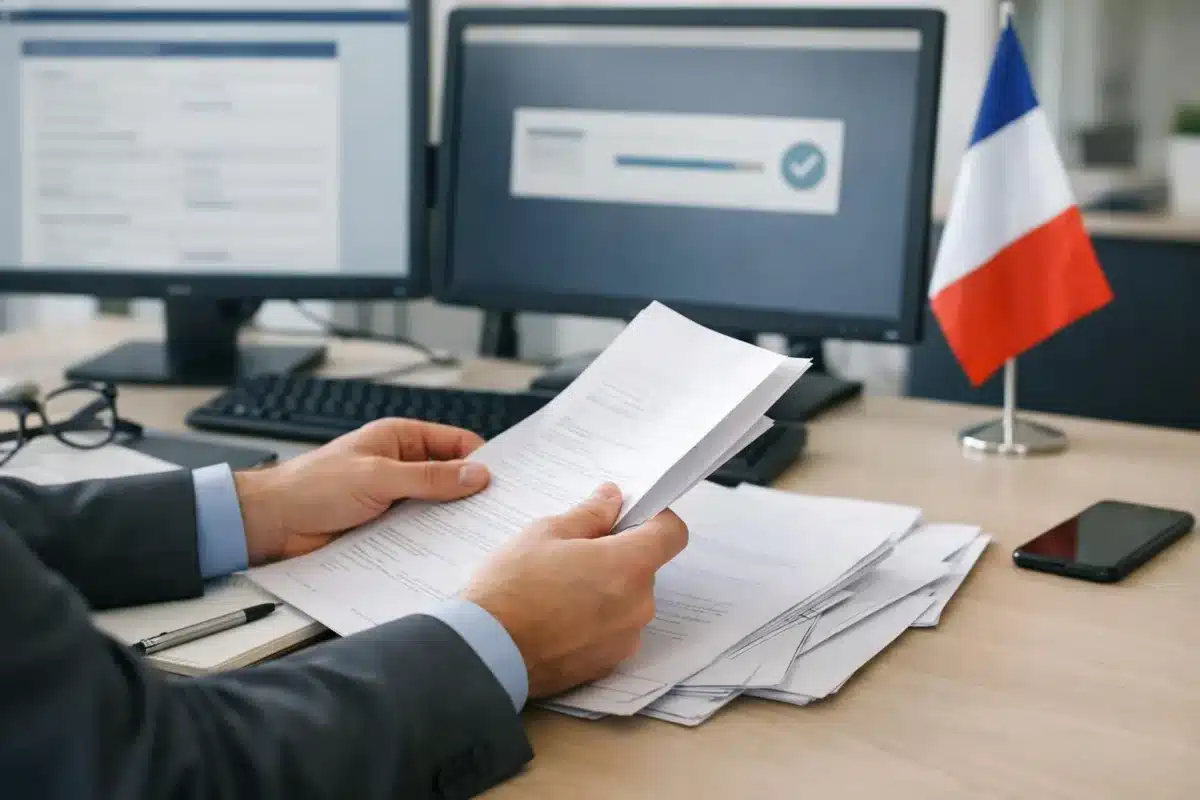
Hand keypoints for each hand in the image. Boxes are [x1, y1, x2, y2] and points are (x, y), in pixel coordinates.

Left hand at [234, 418, 489, 563]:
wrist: (270, 523)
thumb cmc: (310, 486)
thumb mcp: (377, 476)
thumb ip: (429, 477)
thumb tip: (475, 474)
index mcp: (400, 438)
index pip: (456, 443)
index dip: (480, 459)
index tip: (504, 481)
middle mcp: (400, 465)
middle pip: (450, 477)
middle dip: (469, 493)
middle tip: (495, 512)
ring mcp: (393, 497)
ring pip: (436, 507)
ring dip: (450, 520)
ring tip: (474, 536)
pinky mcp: (385, 526)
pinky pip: (418, 531)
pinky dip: (430, 540)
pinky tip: (444, 551)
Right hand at [462, 483, 687, 698]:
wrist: (484, 651)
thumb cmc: (511, 588)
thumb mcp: (546, 533)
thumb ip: (590, 514)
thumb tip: (612, 499)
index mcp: (629, 566)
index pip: (672, 534)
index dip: (656, 520)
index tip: (632, 517)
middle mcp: (637, 605)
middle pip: (645, 569)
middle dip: (618, 557)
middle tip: (575, 553)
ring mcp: (624, 639)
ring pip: (628, 601)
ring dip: (606, 590)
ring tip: (559, 589)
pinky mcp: (607, 664)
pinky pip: (613, 630)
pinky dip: (595, 620)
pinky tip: (557, 617)